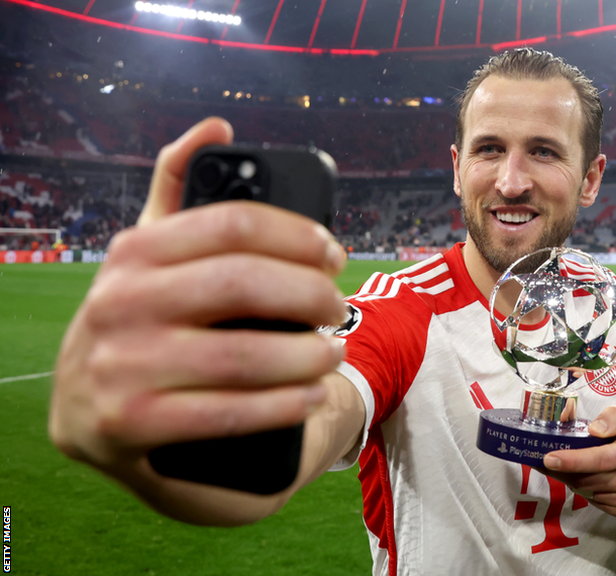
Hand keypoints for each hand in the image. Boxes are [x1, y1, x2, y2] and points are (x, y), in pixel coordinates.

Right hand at [49, 118, 349, 476]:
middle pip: (246, 284)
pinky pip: (229, 414)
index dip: (299, 236)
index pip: (234, 222)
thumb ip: (180, 189)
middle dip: (312, 296)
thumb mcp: (149, 255)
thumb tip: (218, 124)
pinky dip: (283, 405)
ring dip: (308, 356)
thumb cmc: (140, 320)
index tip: (334, 254)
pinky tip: (309, 397)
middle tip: (338, 309)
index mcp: (134, 251)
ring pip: (244, 355)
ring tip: (332, 354)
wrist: (83, 414)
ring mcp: (120, 367)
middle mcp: (119, 302)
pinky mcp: (130, 425)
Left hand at [541, 405, 615, 516]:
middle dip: (563, 470)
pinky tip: (583, 477)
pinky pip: (593, 502)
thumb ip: (612, 417)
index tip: (549, 458)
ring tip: (563, 466)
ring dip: (570, 479)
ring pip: (587, 492)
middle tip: (546, 460)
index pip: (600, 459)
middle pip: (588, 478)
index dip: (573, 460)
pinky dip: (583, 490)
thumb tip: (594, 429)